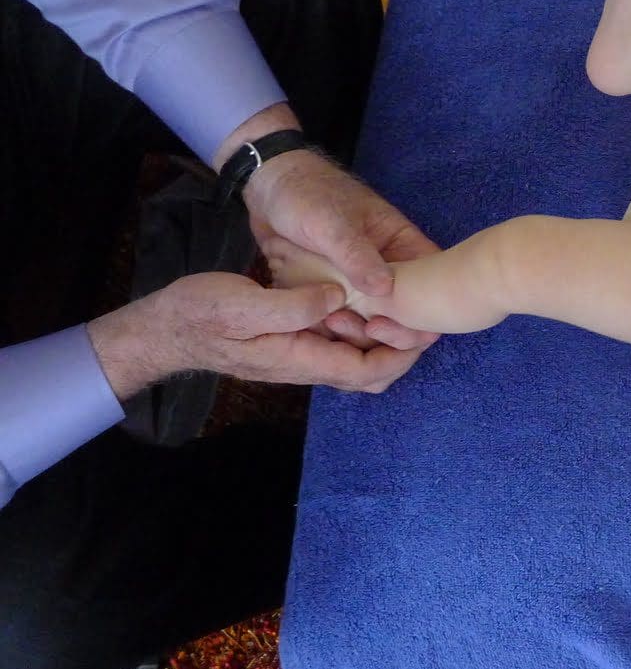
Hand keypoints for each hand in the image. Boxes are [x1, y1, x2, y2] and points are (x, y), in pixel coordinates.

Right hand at [89, 273, 423, 398]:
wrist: (168, 326)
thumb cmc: (201, 313)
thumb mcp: (245, 304)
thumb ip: (292, 305)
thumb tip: (337, 297)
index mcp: (300, 359)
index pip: (366, 371)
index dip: (402, 355)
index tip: (425, 331)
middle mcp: (307, 363)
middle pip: (370, 371)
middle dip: (401, 350)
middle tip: (421, 317)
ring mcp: (301, 354)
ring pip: (357, 356)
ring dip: (382, 337)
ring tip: (403, 305)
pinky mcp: (296, 340)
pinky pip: (340, 343)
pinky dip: (360, 327)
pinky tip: (366, 299)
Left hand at [243, 148, 439, 352]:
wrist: (267, 188)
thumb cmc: (307, 194)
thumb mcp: (332, 223)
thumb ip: (357, 254)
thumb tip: (385, 289)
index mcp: (403, 248)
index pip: (431, 287)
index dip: (422, 315)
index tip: (387, 324)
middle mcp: (388, 272)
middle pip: (407, 316)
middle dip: (390, 332)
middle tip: (362, 328)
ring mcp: (361, 287)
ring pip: (376, 325)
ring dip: (359, 335)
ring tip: (331, 323)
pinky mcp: (335, 296)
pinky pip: (346, 324)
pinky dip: (336, 334)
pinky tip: (317, 327)